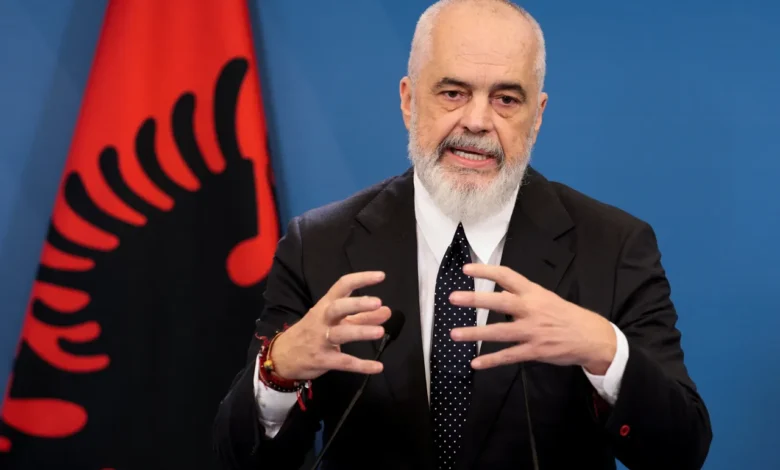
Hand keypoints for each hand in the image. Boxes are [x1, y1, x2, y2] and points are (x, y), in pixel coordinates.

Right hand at [269, 271, 391, 380]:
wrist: (282, 356)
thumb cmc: (312, 332)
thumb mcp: (335, 321)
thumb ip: (362, 316)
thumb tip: (387, 310)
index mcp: (325, 305)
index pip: (342, 286)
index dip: (361, 279)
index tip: (381, 276)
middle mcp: (322, 319)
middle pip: (337, 307)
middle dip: (357, 304)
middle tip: (377, 302)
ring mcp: (320, 340)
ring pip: (340, 334)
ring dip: (360, 331)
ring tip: (380, 331)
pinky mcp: (322, 360)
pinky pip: (343, 362)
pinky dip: (361, 365)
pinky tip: (378, 366)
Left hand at [449, 264, 615, 373]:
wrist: (593, 338)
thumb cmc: (567, 316)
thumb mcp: (547, 299)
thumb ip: (523, 297)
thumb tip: (499, 293)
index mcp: (534, 293)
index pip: (507, 276)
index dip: (485, 271)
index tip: (466, 269)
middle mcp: (531, 309)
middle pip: (499, 302)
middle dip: (474, 299)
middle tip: (453, 298)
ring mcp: (533, 331)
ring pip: (499, 332)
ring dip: (474, 334)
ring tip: (454, 334)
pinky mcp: (535, 351)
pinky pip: (509, 356)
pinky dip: (491, 361)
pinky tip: (475, 363)